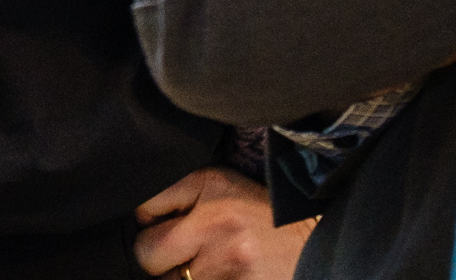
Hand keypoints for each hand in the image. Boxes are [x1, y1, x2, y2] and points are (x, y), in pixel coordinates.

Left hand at [134, 168, 315, 278]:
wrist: (316, 249)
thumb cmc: (263, 220)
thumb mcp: (226, 189)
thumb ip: (182, 195)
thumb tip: (138, 217)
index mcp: (211, 185)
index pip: (145, 206)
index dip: (150, 220)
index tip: (164, 225)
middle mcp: (215, 222)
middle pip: (146, 252)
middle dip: (156, 257)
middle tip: (180, 256)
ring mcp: (225, 263)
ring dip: (180, 279)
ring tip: (209, 268)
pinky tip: (220, 277)